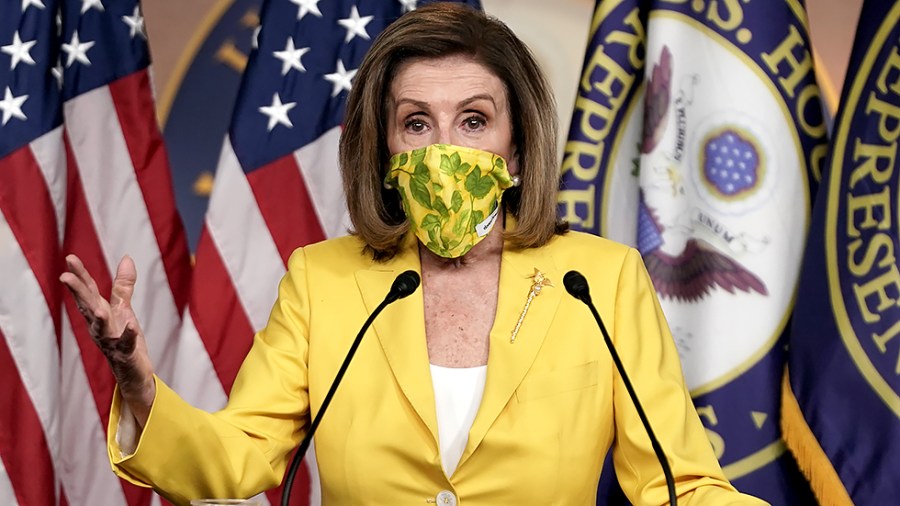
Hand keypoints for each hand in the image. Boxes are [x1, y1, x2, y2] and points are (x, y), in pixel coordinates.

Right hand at [60, 254, 155, 426]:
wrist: (134, 372)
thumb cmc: (124, 338)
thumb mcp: (122, 308)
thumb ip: (123, 285)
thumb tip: (127, 257)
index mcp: (99, 313)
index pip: (88, 291)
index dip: (80, 275)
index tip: (69, 258)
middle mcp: (99, 326)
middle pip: (88, 306)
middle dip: (78, 292)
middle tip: (65, 276)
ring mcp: (110, 341)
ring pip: (101, 327)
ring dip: (98, 317)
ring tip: (98, 307)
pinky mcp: (125, 353)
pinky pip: (126, 344)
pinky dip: (127, 335)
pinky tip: (131, 325)